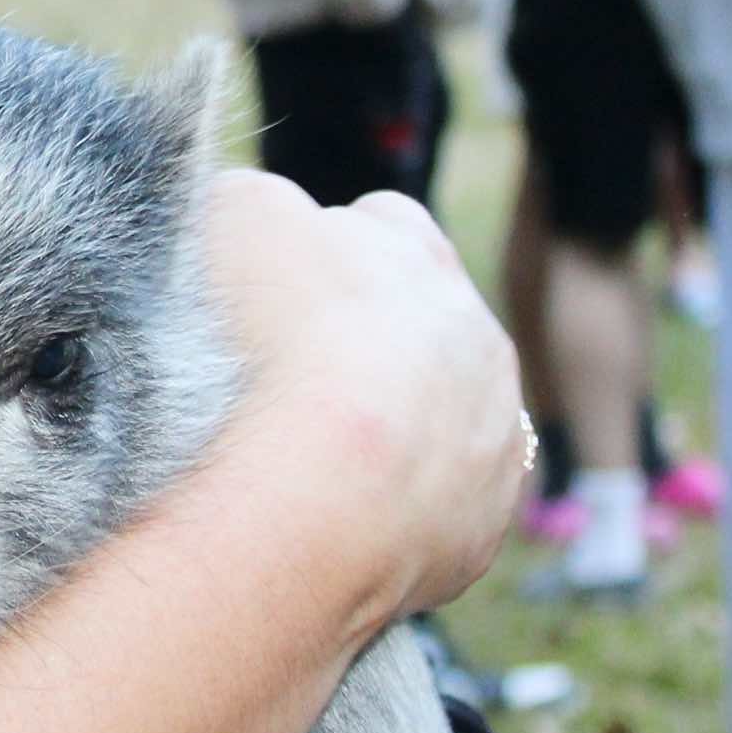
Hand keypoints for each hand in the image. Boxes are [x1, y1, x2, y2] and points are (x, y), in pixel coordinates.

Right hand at [194, 169, 524, 623]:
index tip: (280, 284)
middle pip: (424, 324)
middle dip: (370, 340)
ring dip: (391, 428)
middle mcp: (479, 343)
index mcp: (424, 257)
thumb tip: (263, 219)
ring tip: (311, 455)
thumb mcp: (239, 214)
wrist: (318, 489)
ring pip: (444, 420)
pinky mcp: (479, 530)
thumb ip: (258, 202)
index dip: (328, 247)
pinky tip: (334, 515)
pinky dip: (394, 510)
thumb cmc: (272, 341)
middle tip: (292, 374)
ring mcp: (491, 440)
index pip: (384, 223)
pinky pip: (438, 510)